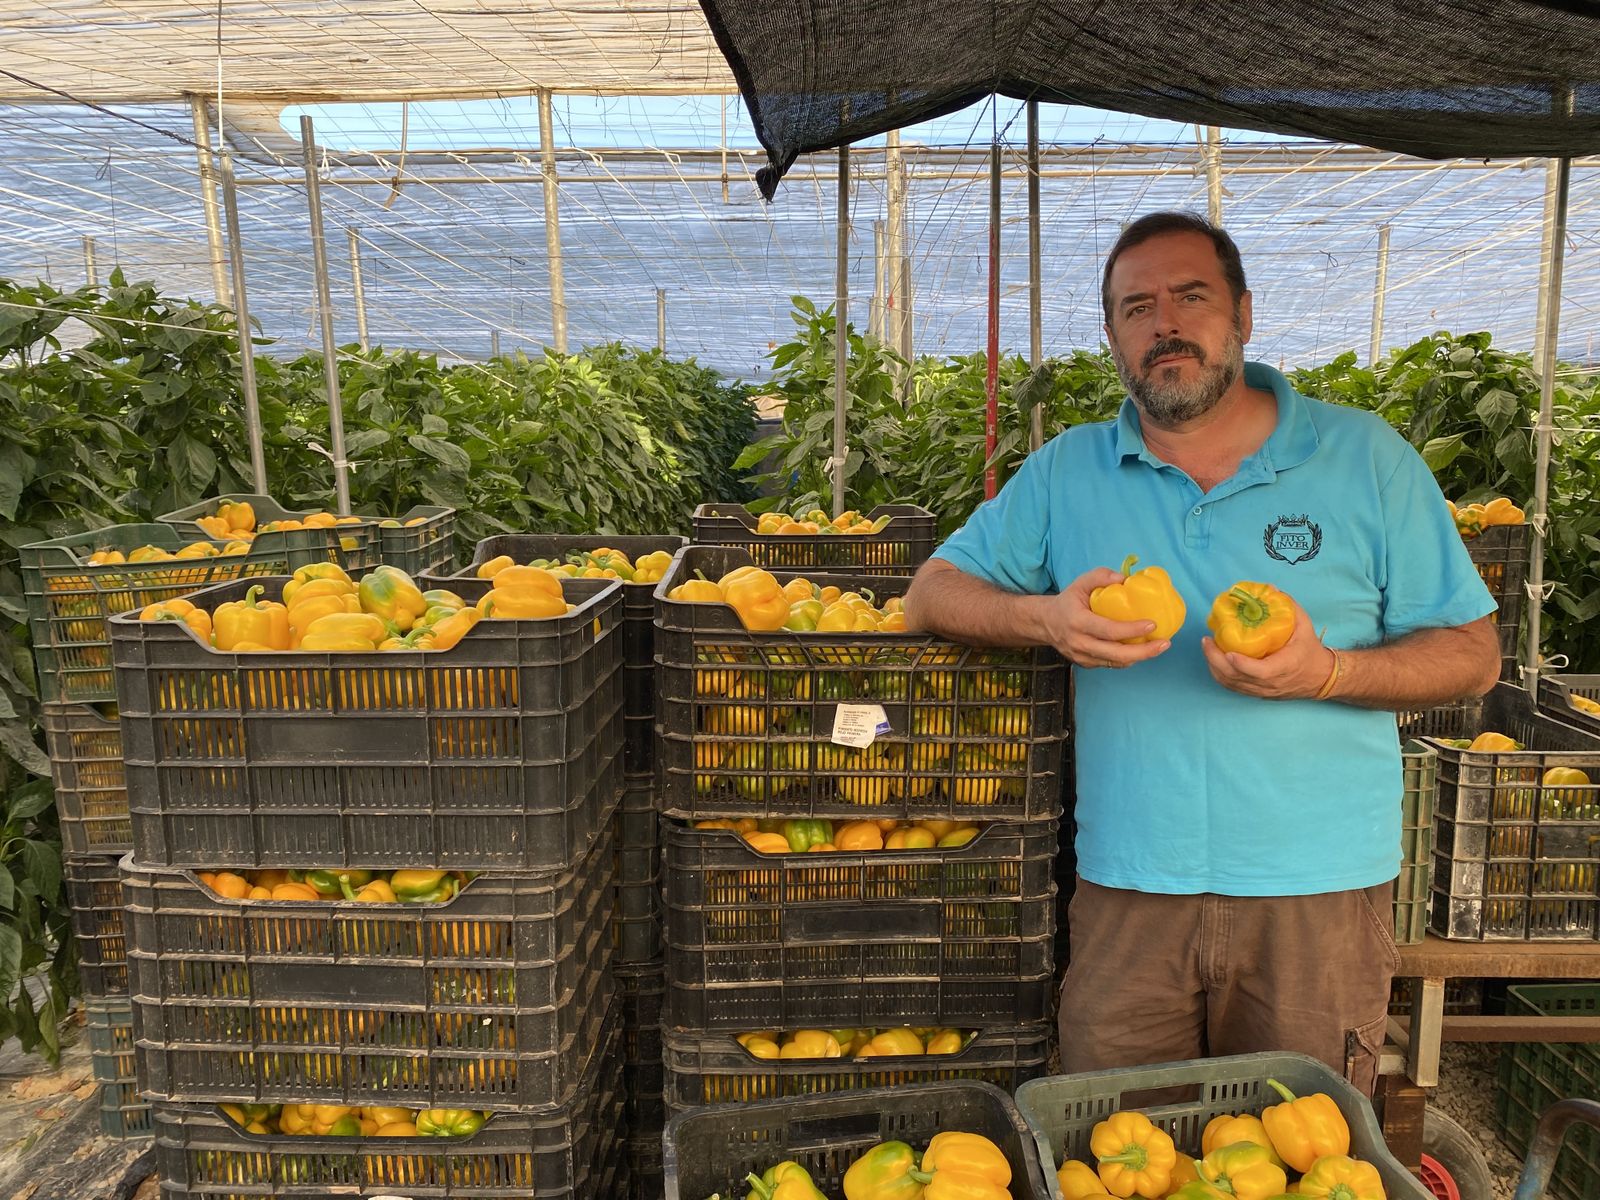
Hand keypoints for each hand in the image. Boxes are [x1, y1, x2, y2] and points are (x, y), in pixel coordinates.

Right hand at [1041, 567, 1172, 669]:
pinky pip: (1111, 664)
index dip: (1131, 630)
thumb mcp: (1079, 583)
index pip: (1108, 630)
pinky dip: (1129, 658)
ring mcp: (1082, 657)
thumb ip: (1101, 576)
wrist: (1045, 623)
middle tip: (1164, 643)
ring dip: (1140, 657)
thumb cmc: (1067, 602)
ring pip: (1116, 663)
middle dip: (1144, 652)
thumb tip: (1125, 579)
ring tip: (1159, 647)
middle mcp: (1079, 643)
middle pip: (1116, 654)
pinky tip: (1142, 649)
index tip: (1152, 624)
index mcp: (1077, 622)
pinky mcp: (1086, 664)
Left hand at [1201, 599, 1334, 699]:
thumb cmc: (1310, 650)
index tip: (1229, 652)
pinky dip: (1220, 674)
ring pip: (1232, 684)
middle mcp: (1272, 683)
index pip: (1261, 672)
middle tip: (1207, 641)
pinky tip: (1213, 660)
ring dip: (1214, 667)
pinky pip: (1233, 687)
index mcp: (1285, 667)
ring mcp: (1262, 691)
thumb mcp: (1304, 626)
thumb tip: (1271, 589)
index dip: (1243, 664)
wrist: (1320, 677)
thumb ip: (1289, 607)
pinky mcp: (1256, 693)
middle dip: (1217, 660)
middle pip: (1238, 678)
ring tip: (1207, 647)